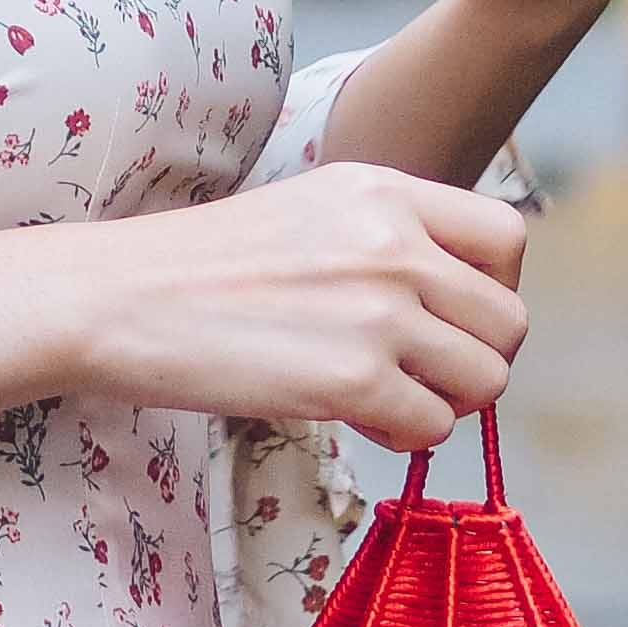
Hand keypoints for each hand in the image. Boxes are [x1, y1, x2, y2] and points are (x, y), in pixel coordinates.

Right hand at [0, 162, 529, 455]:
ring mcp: (379, 311)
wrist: (119, 298)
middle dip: (476, 359)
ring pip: (485, 379)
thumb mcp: (309, 210)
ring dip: (446, 402)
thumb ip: (385, 238)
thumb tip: (452, 303)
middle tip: (424, 375)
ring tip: (388, 398)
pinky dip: (404, 435)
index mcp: (383, 191)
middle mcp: (394, 242)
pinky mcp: (353, 380)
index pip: (508, 237)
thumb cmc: (201, 265)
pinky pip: (432, 427)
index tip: (457, 317)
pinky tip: (358, 419)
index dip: (496, 288)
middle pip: (508, 320)